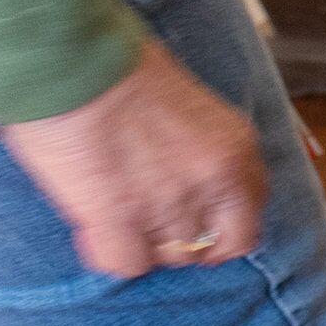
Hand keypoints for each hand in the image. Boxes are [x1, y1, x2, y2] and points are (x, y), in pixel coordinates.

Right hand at [0, 42, 267, 278]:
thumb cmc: (120, 66)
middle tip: (157, 232)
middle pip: (221, 244)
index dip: (225, 225)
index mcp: (237, 150)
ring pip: (174, 256)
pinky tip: (93, 231)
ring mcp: (171, 205)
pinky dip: (110, 254)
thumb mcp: (188, 103)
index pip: (252, 213)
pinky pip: (128, 264)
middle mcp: (216, 182)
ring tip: (117, 220)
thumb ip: (198, 144)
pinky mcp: (122, 219)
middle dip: (192, 244)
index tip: (203, 225)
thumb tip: (180, 167)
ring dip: (147, 244)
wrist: (73, 62)